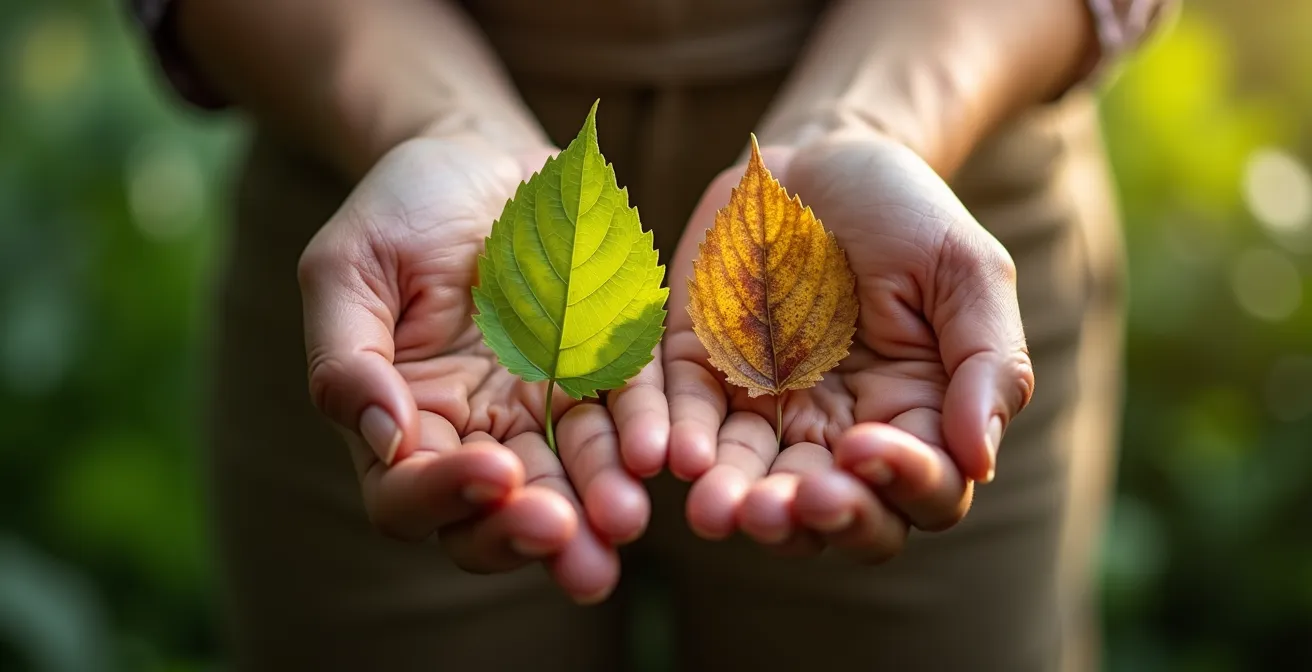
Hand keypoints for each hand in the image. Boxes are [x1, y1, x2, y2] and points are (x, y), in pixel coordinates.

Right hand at [298, 135, 666, 602]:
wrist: (480, 156)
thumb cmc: (400, 210)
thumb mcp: (348, 266)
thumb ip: (348, 357)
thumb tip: (386, 439)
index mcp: (401, 421)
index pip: (408, 494)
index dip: (446, 497)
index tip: (494, 473)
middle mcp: (474, 434)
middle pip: (495, 514)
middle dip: (531, 532)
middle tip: (569, 537)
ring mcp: (543, 410)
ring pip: (571, 480)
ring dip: (596, 503)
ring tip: (625, 518)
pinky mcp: (603, 374)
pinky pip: (627, 413)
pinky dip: (642, 435)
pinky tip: (660, 451)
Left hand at [664, 132, 1033, 560]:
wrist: (819, 159)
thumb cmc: (907, 215)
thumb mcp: (966, 272)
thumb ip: (986, 363)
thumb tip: (981, 461)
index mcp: (915, 419)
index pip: (921, 491)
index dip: (898, 484)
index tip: (866, 448)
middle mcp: (839, 434)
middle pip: (831, 510)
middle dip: (806, 517)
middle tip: (777, 506)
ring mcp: (766, 411)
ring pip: (751, 483)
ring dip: (734, 498)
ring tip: (715, 508)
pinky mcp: (698, 374)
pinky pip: (679, 418)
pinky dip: (669, 437)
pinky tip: (662, 453)